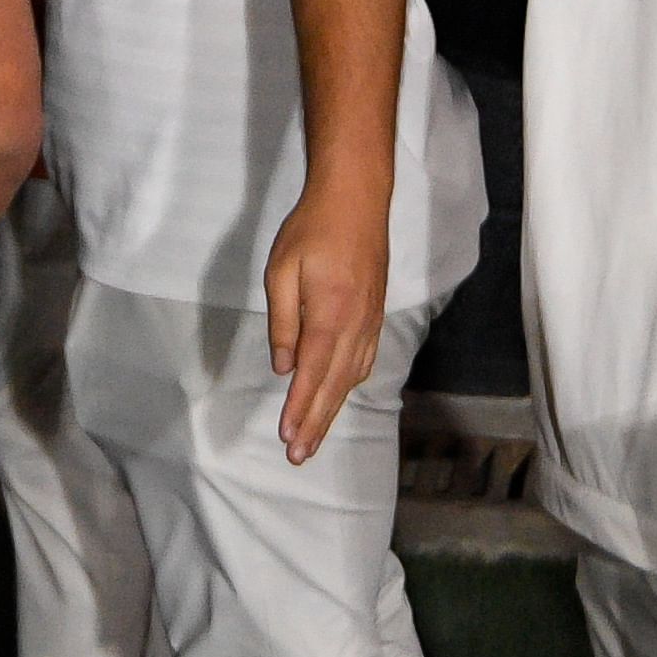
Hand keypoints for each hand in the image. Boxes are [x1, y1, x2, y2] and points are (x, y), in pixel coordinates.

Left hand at [263, 179, 387, 463]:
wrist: (356, 200)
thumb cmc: (312, 231)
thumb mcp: (281, 271)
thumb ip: (283, 322)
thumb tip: (284, 367)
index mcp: (331, 317)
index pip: (313, 375)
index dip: (300, 409)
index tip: (288, 438)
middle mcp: (356, 327)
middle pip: (335, 386)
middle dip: (315, 423)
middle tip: (298, 456)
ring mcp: (370, 322)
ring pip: (351, 377)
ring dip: (332, 409)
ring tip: (313, 437)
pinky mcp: (374, 314)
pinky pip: (363, 360)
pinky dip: (348, 384)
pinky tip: (338, 394)